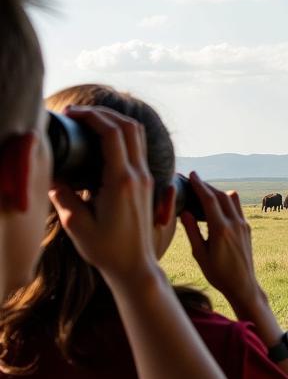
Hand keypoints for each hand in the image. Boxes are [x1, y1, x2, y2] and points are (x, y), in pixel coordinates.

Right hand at [49, 106, 160, 288]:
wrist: (134, 265)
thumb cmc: (105, 248)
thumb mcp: (76, 223)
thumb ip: (62, 194)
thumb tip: (50, 173)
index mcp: (122, 181)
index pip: (112, 134)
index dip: (92, 117)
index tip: (72, 114)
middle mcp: (138, 176)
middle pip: (128, 127)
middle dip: (103, 113)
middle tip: (78, 113)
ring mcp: (146, 178)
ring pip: (137, 135)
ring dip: (115, 121)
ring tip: (89, 120)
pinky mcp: (146, 183)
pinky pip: (138, 148)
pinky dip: (122, 135)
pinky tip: (103, 139)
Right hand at [180, 174, 263, 315]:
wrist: (243, 285)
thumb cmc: (217, 274)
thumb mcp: (199, 254)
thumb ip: (192, 231)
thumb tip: (184, 211)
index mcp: (221, 230)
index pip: (209, 200)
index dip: (200, 185)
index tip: (191, 175)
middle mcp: (235, 224)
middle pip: (221, 195)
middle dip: (207, 186)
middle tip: (194, 180)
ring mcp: (243, 225)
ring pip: (231, 199)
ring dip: (218, 191)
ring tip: (204, 191)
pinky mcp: (247, 228)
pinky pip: (237, 207)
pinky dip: (226, 200)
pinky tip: (217, 204)